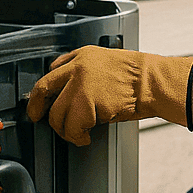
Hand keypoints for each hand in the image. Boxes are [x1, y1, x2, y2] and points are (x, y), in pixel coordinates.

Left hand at [26, 46, 192, 144]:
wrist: (154, 83)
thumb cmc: (139, 78)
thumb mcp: (109, 63)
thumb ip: (86, 71)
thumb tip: (69, 91)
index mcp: (83, 55)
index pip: (51, 72)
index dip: (44, 91)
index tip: (42, 101)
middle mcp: (78, 67)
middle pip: (44, 91)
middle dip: (38, 109)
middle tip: (41, 119)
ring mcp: (81, 84)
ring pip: (57, 113)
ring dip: (64, 129)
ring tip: (75, 134)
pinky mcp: (87, 102)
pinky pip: (73, 126)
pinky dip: (77, 136)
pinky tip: (84, 137)